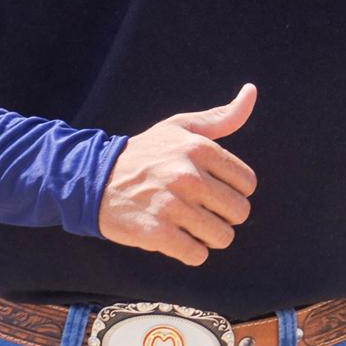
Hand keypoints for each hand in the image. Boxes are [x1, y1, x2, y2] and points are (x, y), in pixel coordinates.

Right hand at [98, 83, 259, 265]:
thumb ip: (222, 116)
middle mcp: (188, 175)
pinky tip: (177, 239)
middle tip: (201, 210)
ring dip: (209, 237)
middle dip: (224, 216)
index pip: (248, 183)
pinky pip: (197, 255)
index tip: (213, 189)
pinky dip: (191, 252)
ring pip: (222, 237)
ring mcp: (172, 205)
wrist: (93, 179)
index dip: (234, 190)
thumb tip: (252, 91)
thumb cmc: (146, 153)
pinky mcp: (156, 233)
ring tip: (189, 225)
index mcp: (199, 148)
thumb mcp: (182, 127)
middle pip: (239, 212)